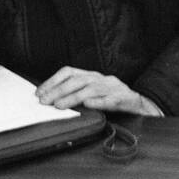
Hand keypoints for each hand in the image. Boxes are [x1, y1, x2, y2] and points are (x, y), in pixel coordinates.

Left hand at [36, 67, 161, 115]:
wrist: (140, 104)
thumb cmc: (113, 98)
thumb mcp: (94, 92)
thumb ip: (76, 92)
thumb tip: (50, 99)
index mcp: (92, 75)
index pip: (69, 72)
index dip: (53, 81)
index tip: (39, 93)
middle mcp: (101, 78)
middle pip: (77, 80)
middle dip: (58, 90)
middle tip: (44, 102)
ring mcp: (113, 88)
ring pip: (90, 89)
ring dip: (72, 97)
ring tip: (59, 106)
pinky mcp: (123, 99)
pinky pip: (109, 100)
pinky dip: (98, 102)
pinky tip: (88, 105)